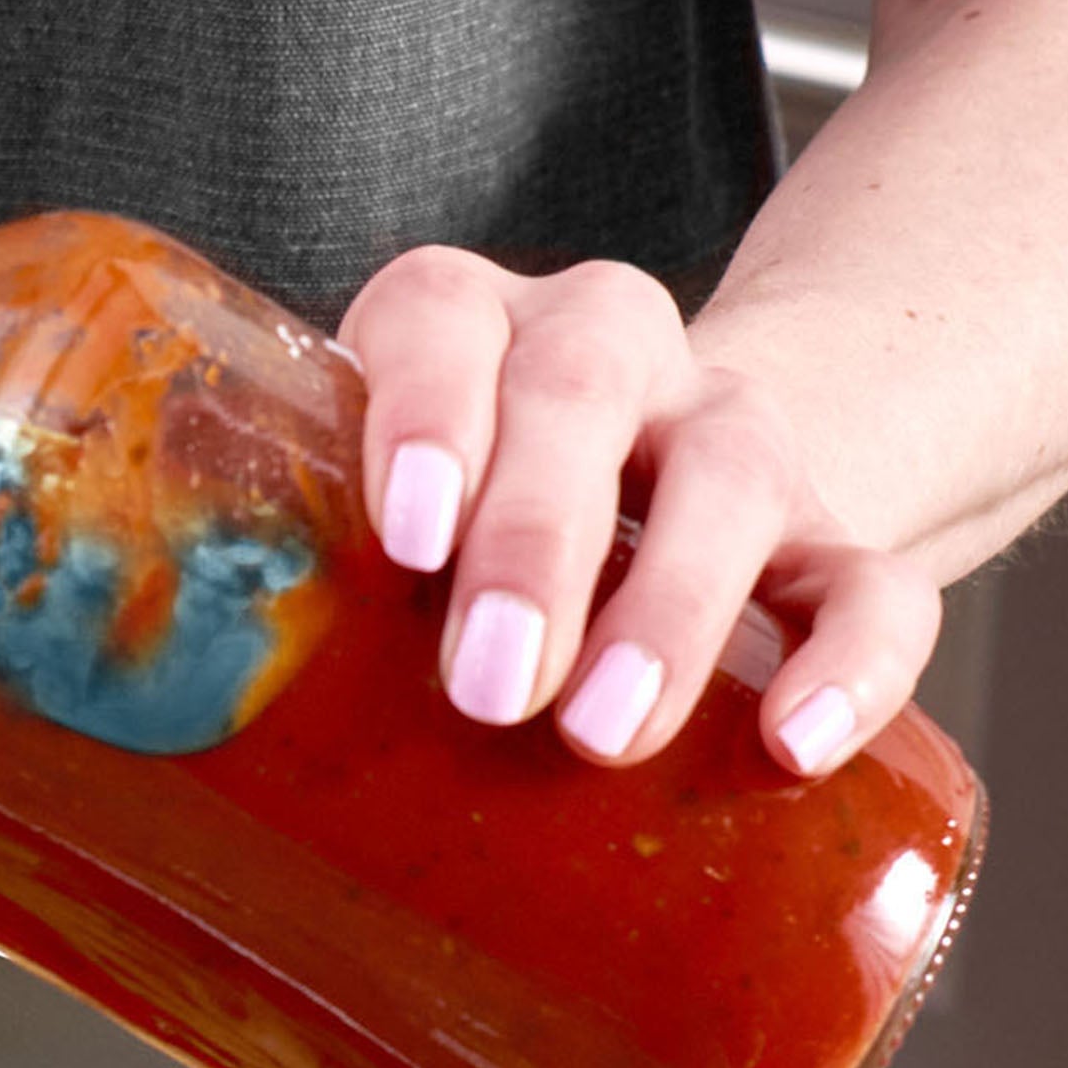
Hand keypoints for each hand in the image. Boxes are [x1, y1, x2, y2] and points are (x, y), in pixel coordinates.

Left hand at [338, 249, 943, 775]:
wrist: (630, 505)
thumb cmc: (438, 544)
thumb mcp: (357, 536)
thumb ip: (296, 583)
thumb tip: (197, 729)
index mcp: (463, 330)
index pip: (439, 320)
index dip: (425, 414)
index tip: (408, 535)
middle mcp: (601, 353)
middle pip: (581, 392)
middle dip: (534, 543)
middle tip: (486, 685)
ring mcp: (724, 434)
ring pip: (732, 475)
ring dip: (669, 608)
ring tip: (602, 733)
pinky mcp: (827, 538)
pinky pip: (870, 582)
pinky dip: (849, 663)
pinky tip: (795, 747)